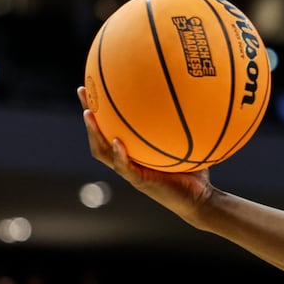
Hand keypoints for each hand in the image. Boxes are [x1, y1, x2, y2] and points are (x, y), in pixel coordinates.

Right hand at [77, 86, 213, 222]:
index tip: (93, 85)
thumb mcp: (191, 141)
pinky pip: (125, 167)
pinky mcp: (140, 182)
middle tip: (82, 91)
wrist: (200, 199)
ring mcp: (131, 171)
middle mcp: (128, 159)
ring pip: (103, 152)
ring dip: (95, 133)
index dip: (101, 109)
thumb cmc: (196, 170)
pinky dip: (120, 155)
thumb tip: (195, 91)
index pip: (112, 127)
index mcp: (134, 151)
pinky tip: (117, 142)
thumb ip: (187, 122)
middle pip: (99, 136)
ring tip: (89, 114)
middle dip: (89, 114)